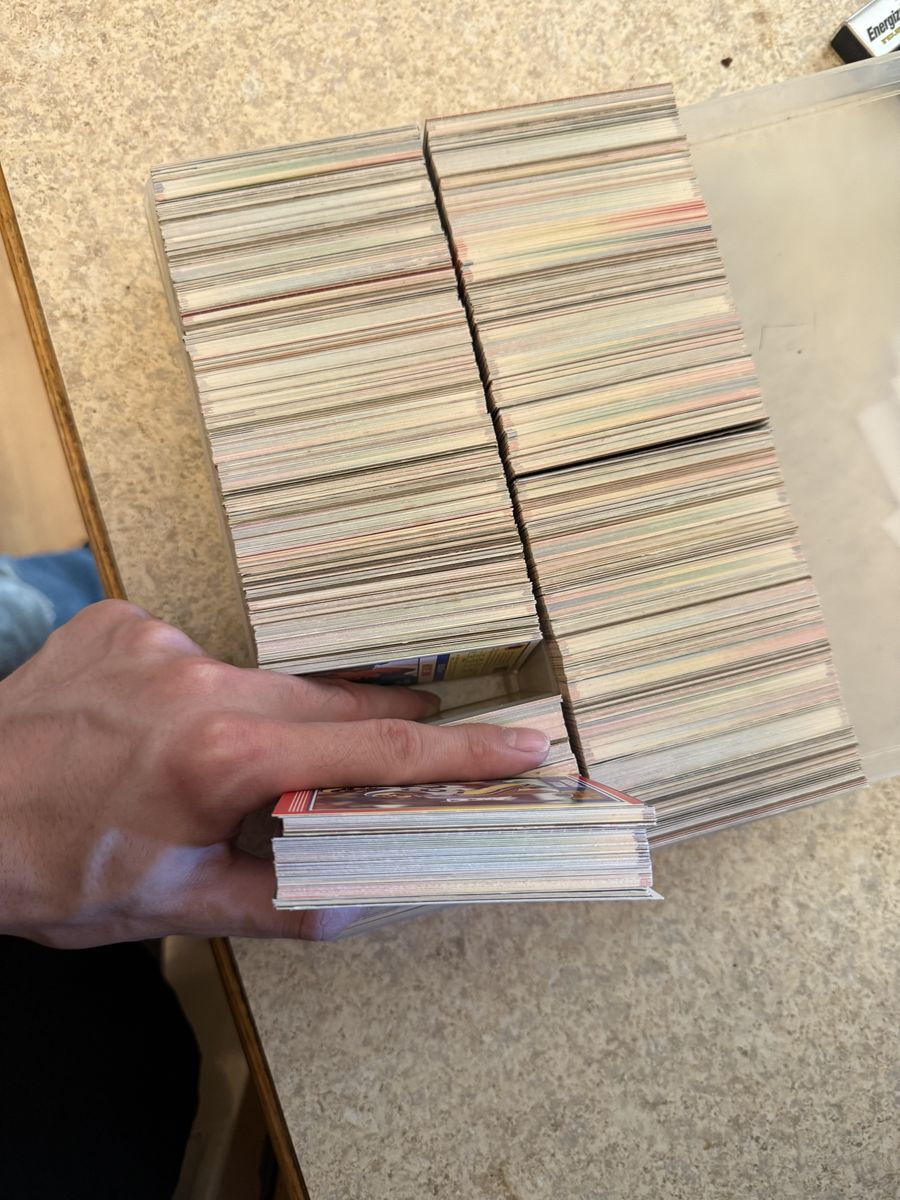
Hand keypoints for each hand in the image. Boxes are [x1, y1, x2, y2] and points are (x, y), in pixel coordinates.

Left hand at [0, 600, 549, 946]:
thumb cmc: (49, 870)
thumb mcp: (172, 909)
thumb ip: (284, 901)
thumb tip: (365, 893)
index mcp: (218, 758)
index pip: (373, 750)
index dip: (458, 752)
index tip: (522, 743)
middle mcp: (197, 682)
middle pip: (331, 701)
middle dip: (382, 725)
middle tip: (426, 740)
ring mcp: (157, 640)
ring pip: (266, 677)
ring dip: (280, 718)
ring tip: (242, 766)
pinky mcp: (124, 621)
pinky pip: (202, 655)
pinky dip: (209, 694)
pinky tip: (167, 729)